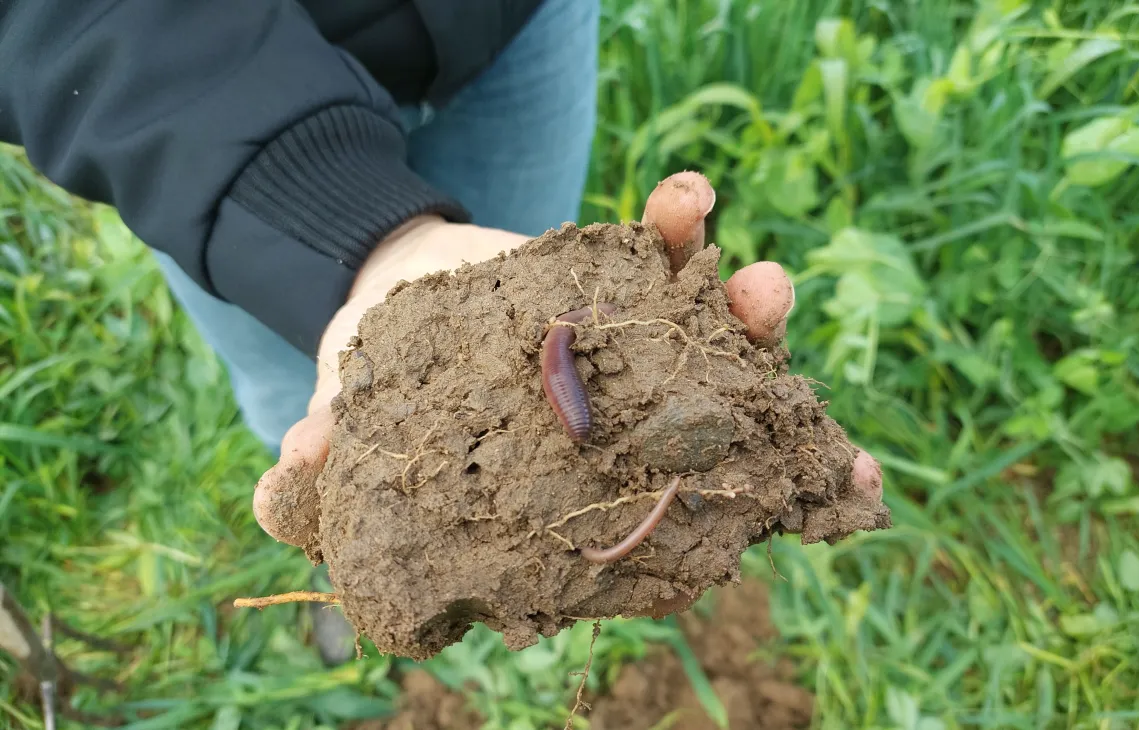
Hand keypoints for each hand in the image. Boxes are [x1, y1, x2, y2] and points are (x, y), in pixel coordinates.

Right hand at [251, 173, 828, 552]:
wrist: (390, 296)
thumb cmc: (381, 384)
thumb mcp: (354, 413)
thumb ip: (336, 447)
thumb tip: (284, 473)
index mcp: (569, 491)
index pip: (648, 532)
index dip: (702, 539)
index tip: (751, 523)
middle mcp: (621, 434)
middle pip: (712, 434)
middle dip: (752, 404)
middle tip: (764, 381)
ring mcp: (634, 360)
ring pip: (711, 345)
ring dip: (744, 312)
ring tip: (756, 283)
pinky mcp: (623, 289)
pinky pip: (669, 257)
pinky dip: (681, 227)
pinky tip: (684, 197)